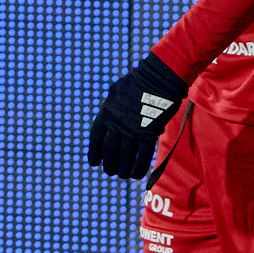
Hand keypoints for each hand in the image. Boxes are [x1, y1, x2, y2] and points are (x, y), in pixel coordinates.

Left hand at [87, 54, 187, 179]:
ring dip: (122, 169)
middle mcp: (117, 123)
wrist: (158, 77)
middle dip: (109, 164)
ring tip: (122, 175)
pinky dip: (139, 167)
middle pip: (109, 150)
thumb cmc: (139, 80)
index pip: (96, 138)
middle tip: (109, 171)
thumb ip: (112, 105)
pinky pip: (142, 156)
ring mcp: (133, 129)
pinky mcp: (149, 133)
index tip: (94, 162)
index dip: (94, 152)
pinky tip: (137, 175)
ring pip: (125, 156)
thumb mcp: (117, 90)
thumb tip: (108, 116)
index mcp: (106, 112)